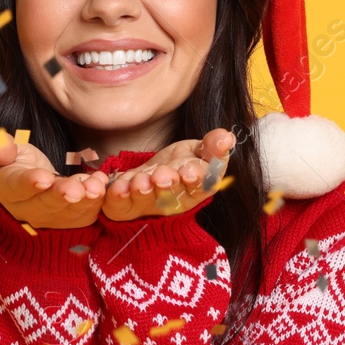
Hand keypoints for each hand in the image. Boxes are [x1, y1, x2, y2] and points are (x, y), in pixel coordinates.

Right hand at [0, 130, 109, 229]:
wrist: (31, 175)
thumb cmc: (14, 159)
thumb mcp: (3, 147)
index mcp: (4, 187)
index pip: (16, 187)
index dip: (30, 183)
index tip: (45, 178)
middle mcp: (23, 209)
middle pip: (43, 205)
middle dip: (62, 196)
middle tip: (76, 188)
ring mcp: (46, 217)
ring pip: (66, 213)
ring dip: (84, 201)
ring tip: (96, 187)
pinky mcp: (66, 219)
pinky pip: (82, 216)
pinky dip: (95, 203)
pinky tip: (102, 185)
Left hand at [100, 128, 235, 222]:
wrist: (156, 171)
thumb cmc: (184, 163)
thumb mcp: (202, 151)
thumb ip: (213, 146)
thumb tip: (227, 137)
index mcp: (196, 189)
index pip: (199, 187)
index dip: (195, 180)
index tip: (189, 171)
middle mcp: (173, 202)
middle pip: (170, 197)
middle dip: (166, 186)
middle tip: (162, 175)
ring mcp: (148, 206)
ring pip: (144, 200)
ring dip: (141, 190)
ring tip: (140, 180)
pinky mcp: (125, 206)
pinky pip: (119, 206)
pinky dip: (117, 197)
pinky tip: (117, 185)